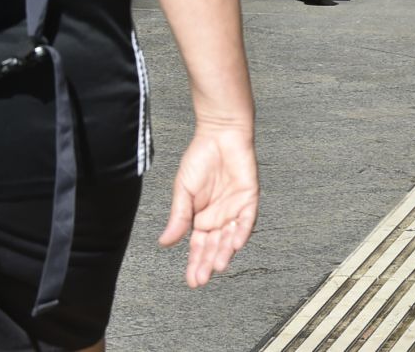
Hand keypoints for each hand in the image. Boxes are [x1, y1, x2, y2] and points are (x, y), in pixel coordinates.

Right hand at [158, 122, 257, 287]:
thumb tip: (165, 243)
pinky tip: (235, 244)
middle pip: (214, 246)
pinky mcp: (249, 196)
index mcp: (201, 218)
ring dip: (225, 252)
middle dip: (208, 263)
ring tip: (217, 267)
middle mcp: (219, 217)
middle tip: (201, 279)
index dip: (195, 263)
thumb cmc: (199, 159)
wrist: (218, 134)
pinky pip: (247, 218)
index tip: (191, 281)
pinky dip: (242, 231)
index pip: (199, 247)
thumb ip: (178, 217)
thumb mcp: (183, 192)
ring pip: (232, 236)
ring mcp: (235, 208)